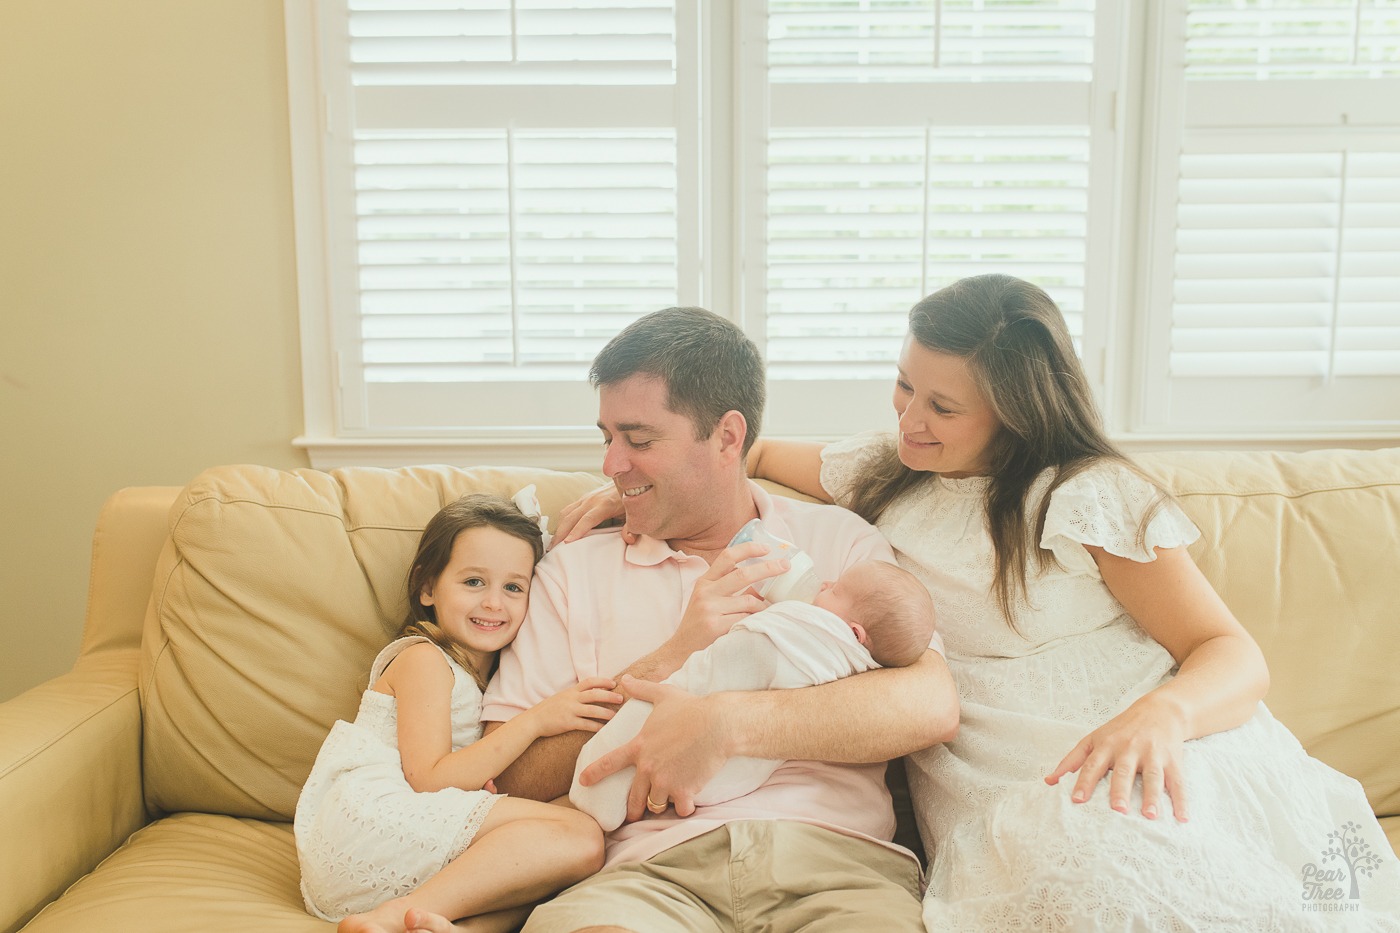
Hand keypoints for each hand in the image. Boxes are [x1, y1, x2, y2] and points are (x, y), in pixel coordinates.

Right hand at [525, 677, 622, 737]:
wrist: (533, 720)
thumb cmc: (548, 710)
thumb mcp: (561, 697)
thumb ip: (575, 695)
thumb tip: (590, 694)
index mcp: (571, 691)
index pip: (590, 681)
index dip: (603, 681)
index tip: (614, 683)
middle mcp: (572, 699)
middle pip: (595, 694)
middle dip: (609, 696)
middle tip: (621, 698)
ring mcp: (570, 710)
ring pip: (593, 710)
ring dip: (606, 713)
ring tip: (616, 716)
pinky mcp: (568, 723)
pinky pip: (586, 724)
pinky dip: (597, 726)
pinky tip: (604, 729)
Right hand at [556, 482, 630, 545]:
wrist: (628, 478)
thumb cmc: (631, 500)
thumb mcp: (634, 514)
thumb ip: (632, 527)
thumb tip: (629, 539)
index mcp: (605, 505)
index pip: (587, 520)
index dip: (577, 531)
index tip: (567, 543)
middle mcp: (592, 500)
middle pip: (571, 517)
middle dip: (560, 534)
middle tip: (552, 551)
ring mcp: (585, 498)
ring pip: (566, 513)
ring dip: (558, 528)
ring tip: (553, 544)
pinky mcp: (583, 498)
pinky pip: (568, 510)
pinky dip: (562, 522)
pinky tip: (560, 532)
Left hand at [578, 676, 730, 821]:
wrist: (718, 724)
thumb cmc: (691, 708)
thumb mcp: (663, 695)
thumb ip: (642, 689)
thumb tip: (626, 679)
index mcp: (639, 746)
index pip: (609, 763)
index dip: (594, 773)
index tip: (584, 782)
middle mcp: (648, 768)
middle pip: (633, 798)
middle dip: (632, 809)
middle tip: (633, 814)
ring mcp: (665, 781)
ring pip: (655, 805)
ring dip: (661, 804)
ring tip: (667, 800)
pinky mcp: (684, 791)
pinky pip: (680, 809)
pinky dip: (683, 808)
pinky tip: (687, 803)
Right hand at [669, 541, 785, 655]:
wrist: (681, 650)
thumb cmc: (700, 624)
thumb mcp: (709, 600)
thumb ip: (730, 588)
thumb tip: (763, 581)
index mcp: (705, 581)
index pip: (727, 556)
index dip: (748, 548)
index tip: (766, 548)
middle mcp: (706, 592)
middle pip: (742, 574)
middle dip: (768, 568)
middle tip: (785, 565)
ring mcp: (709, 609)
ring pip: (748, 600)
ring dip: (762, 606)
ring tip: (767, 611)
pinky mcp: (715, 626)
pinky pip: (745, 618)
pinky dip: (755, 620)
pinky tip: (757, 623)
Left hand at [1045, 693, 1190, 821]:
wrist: (1159, 711)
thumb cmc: (1121, 730)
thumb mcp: (1094, 739)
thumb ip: (1072, 760)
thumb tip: (1048, 781)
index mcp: (1107, 745)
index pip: (1093, 765)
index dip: (1084, 782)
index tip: (1077, 800)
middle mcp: (1129, 749)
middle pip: (1124, 771)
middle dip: (1120, 789)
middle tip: (1117, 810)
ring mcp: (1153, 754)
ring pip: (1153, 776)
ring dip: (1152, 796)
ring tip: (1149, 816)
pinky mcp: (1173, 759)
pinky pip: (1178, 782)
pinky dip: (1181, 800)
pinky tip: (1182, 818)